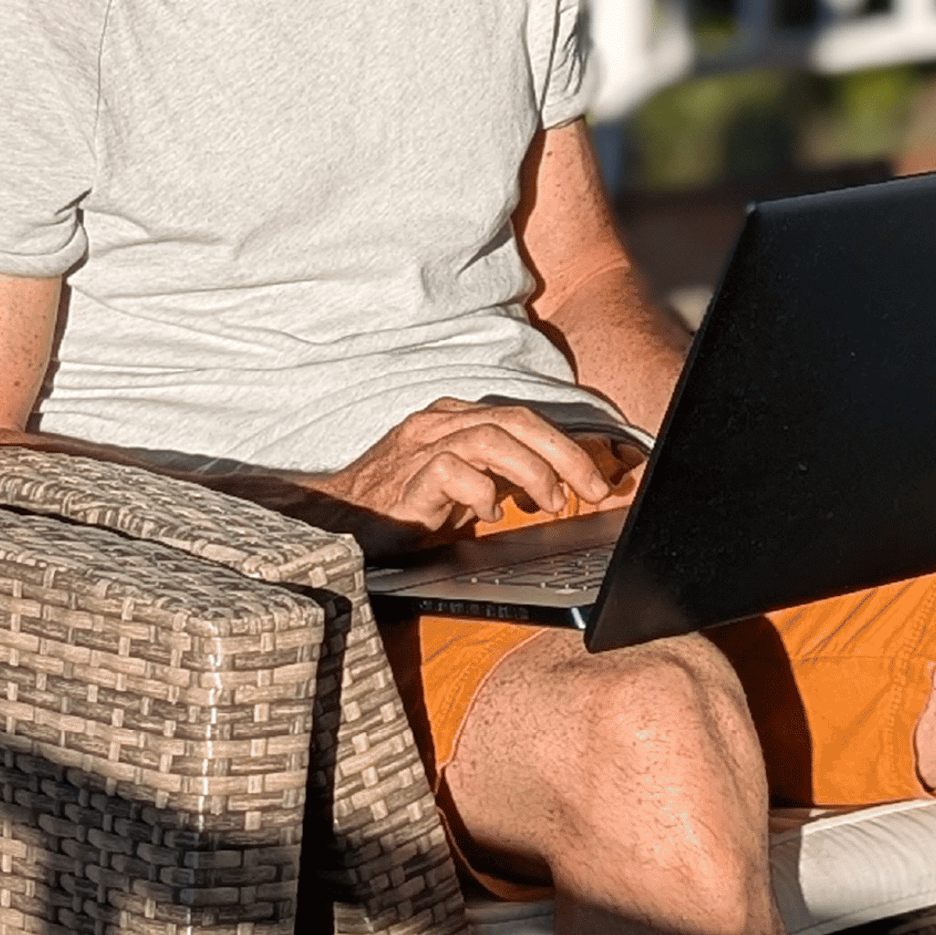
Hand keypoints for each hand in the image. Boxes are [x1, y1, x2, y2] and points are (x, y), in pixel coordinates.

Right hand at [298, 397, 614, 549]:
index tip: (603, 474)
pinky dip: (481, 490)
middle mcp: (439, 423)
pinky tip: (491, 513)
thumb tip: (557, 487)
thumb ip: (499, 477)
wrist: (332, 517)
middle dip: (565, 453)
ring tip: (553, 502)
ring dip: (532, 471)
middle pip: (515, 420)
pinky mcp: (405, 480)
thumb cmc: (399, 503)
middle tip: (595, 489)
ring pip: (491, 438)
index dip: (568, 443)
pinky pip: (452, 470)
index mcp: (454, 418)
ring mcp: (420, 447)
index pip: (522, 417)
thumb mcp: (459, 486)